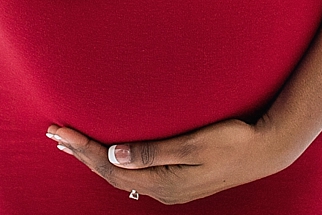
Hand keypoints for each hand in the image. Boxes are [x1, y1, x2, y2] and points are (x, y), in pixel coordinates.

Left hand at [45, 118, 298, 203]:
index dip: (82, 149)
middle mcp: (162, 190)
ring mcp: (170, 187)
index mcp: (163, 182)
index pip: (109, 167)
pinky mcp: (178, 180)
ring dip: (94, 157)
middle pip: (110, 173)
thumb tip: (113, 154)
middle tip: (54, 133)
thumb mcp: (194, 144)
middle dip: (81, 153)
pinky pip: (135, 172)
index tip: (60, 131)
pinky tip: (110, 152)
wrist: (268, 149)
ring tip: (72, 143)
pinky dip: (114, 160)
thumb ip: (153, 151)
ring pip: (121, 174)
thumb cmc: (234, 140)